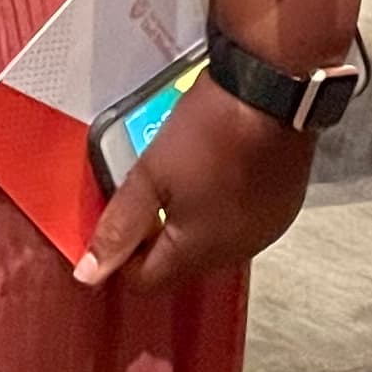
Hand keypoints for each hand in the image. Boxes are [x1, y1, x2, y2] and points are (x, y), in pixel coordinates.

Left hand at [74, 73, 317, 293]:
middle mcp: (236, 252)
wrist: (272, 89)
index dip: (123, 256)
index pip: (147, 282)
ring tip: (182, 176)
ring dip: (191, 221)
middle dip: (157, 236)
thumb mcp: (149, 175)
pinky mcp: (282, 207)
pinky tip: (216, 172)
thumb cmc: (210, 129)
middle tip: (148, 190)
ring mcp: (265, 230)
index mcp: (199, 252)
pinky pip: (241, 222)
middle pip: (180, 264)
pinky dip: (223, 207)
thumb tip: (90, 274)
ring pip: (212, 243)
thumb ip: (119, 227)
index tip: (118, 221)